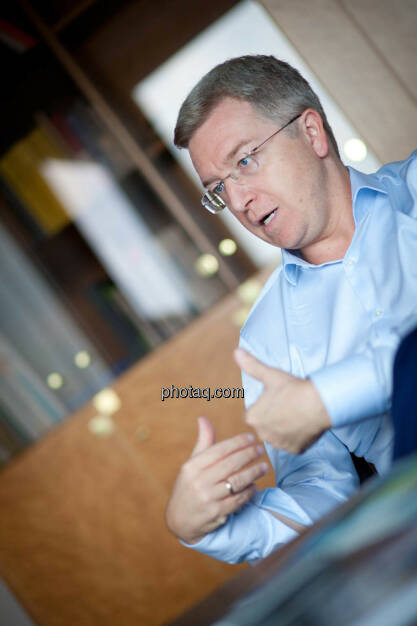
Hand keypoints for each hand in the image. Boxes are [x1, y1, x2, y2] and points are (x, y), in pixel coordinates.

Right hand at [165, 416, 267, 544]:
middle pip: (230, 464)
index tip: (251, 438)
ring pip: (237, 482)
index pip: (219, 450)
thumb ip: (203, 442)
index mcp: (192, 466)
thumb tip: (203, 418)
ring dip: (253, 473)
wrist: (179, 520)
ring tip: (264, 467)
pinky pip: (238, 500)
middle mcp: (198, 481)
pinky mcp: (216, 513)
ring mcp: (207, 498)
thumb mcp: (192, 464)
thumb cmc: (189, 486)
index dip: (237, 442)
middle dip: (249, 455)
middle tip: (261, 450)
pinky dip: (249, 492)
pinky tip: (255, 486)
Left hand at [234, 348, 330, 453]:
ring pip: (279, 436)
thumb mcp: (270, 375)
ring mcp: (279, 444)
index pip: (254, 414)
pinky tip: (303, 425)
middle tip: (288, 406)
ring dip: (284, 429)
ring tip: (296, 414)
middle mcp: (263, 435)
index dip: (266, 406)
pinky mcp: (295, 450)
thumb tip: (236, 352)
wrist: (319, 403)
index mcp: (253, 418)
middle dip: (274, 418)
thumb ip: (251, 365)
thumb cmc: (293, 389)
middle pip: (266, 426)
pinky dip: (297, 437)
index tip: (277, 399)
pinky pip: (292, 444)